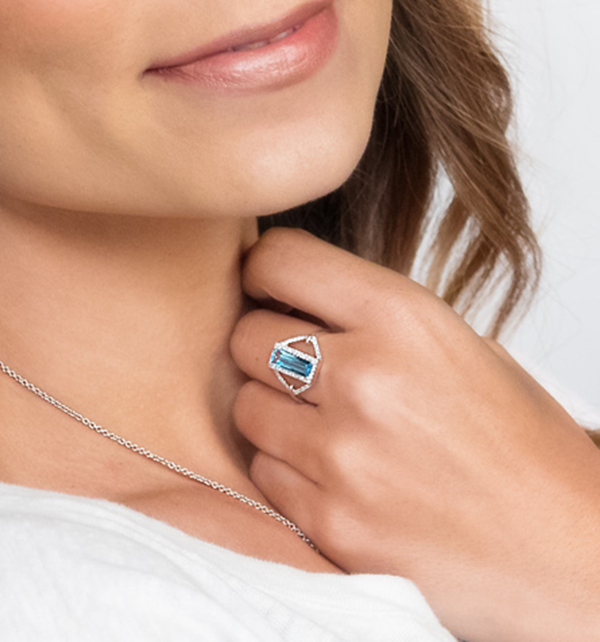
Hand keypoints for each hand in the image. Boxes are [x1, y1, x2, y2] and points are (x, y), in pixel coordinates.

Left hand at [230, 228, 599, 641]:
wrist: (567, 554)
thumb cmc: (519, 444)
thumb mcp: (458, 343)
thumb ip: (370, 314)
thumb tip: (289, 294)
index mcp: (404, 318)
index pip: (280, 259)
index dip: (265, 271)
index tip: (270, 287)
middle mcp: (366, 378)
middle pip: (245, 335)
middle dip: (264, 346)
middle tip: (301, 367)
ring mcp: (342, 455)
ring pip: (244, 405)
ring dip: (272, 411)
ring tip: (322, 425)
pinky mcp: (330, 521)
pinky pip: (262, 471)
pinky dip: (286, 470)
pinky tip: (335, 474)